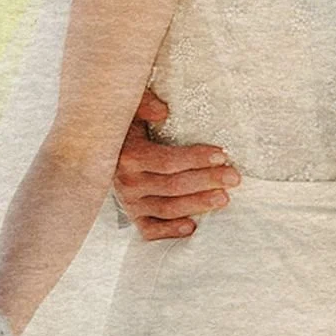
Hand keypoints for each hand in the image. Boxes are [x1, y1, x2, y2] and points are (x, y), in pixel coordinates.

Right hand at [113, 90, 239, 240]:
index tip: (222, 156)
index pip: (168, 161)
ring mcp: (130, 203)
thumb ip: (144, 104)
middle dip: (207, 181)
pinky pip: (151, 230)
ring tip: (224, 198)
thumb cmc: (126, 128)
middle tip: (234, 178)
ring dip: (197, 205)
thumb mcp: (130, 109)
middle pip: (173, 186)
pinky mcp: (134, 217)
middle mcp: (127, 182)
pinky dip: (171, 231)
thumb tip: (163, 111)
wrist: (102, 152)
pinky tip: (192, 227)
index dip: (196, 160)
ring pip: (168, 208)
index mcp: (128, 156)